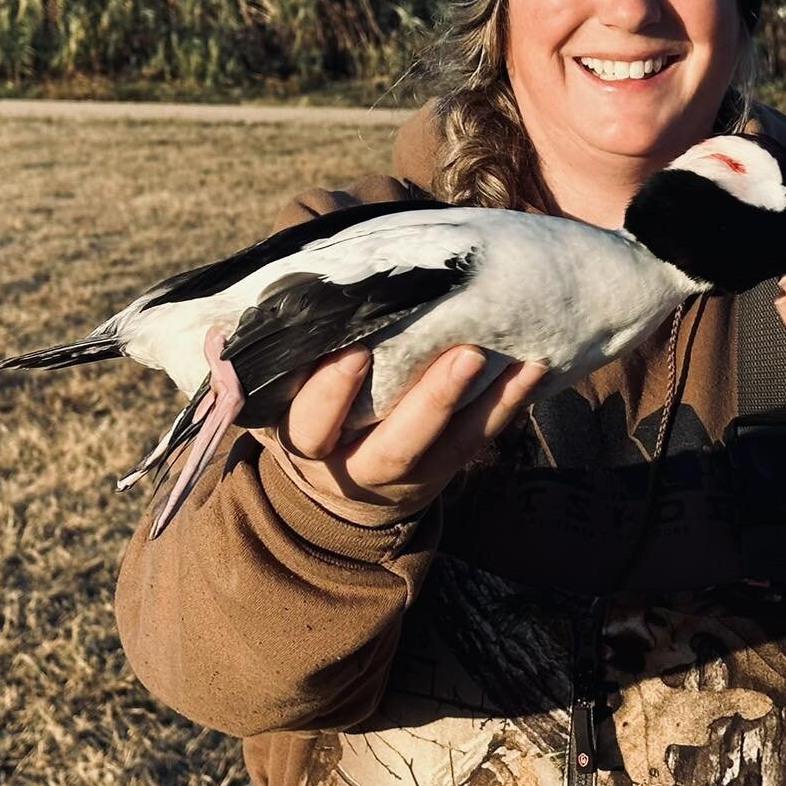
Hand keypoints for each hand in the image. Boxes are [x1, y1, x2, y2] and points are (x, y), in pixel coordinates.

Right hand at [271, 345, 546, 520]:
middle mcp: (351, 466)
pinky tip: (533, 368)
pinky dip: (507, 405)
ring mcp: (403, 475)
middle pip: (390, 446)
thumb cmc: (307, 411)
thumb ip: (275, 351)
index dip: (330, 391)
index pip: (311, 423)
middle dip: (426, 403)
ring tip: (508, 359)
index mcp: (300, 440)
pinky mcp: (442, 472)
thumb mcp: (277, 391)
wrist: (335, 491)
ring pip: (441, 449)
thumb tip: (251, 294)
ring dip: (477, 404)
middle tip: (462, 354)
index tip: (352, 348)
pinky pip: (478, 442)